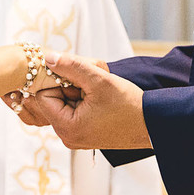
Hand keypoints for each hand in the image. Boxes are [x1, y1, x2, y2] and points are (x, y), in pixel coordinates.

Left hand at [23, 52, 151, 149]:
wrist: (151, 124)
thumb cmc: (128, 105)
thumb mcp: (99, 80)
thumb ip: (71, 66)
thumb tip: (48, 58)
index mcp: (67, 128)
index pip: (42, 96)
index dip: (56, 82)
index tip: (76, 76)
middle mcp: (67, 136)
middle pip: (51, 101)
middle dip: (66, 87)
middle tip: (89, 83)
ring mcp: (75, 136)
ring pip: (62, 103)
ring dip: (75, 92)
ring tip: (96, 91)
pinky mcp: (83, 134)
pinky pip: (72, 110)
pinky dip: (81, 100)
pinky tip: (97, 99)